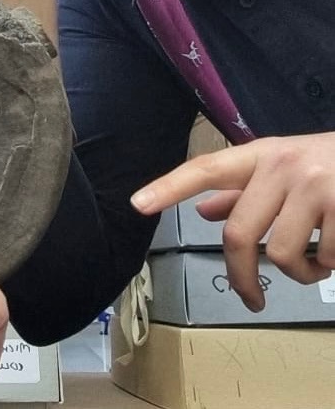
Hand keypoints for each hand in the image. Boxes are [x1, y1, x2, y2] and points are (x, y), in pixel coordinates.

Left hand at [131, 133, 334, 310]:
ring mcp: (315, 187)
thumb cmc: (327, 165)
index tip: (138, 204)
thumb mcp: (283, 168)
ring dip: (299, 272)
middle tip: (250, 298)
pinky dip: (330, 266)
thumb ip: (243, 190)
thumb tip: (202, 209)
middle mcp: (283, 166)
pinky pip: (326, 259)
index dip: (169, 186)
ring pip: (283, 255)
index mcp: (261, 155)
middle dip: (241, 276)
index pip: (206, 169)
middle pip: (239, 233)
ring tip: (315, 259)